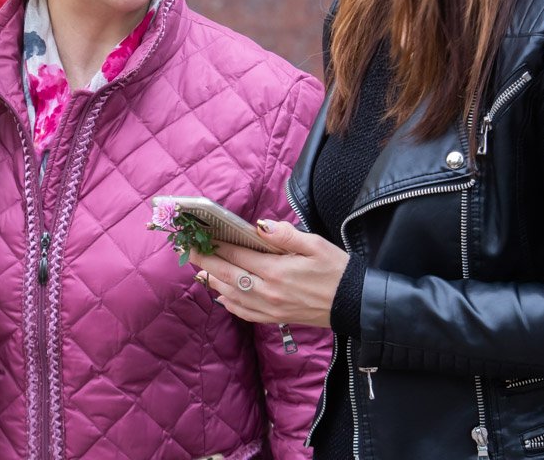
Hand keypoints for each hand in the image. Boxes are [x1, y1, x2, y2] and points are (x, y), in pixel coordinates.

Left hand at [190, 220, 348, 327]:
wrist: (354, 304)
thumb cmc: (337, 270)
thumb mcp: (315, 245)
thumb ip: (286, 235)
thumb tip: (261, 225)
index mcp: (276, 271)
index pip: (237, 255)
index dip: (217, 244)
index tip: (200, 235)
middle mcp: (268, 292)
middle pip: (227, 275)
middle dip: (206, 261)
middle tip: (189, 250)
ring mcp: (270, 308)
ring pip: (232, 294)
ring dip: (213, 280)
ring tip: (200, 268)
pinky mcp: (275, 318)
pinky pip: (244, 312)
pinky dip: (228, 302)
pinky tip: (221, 294)